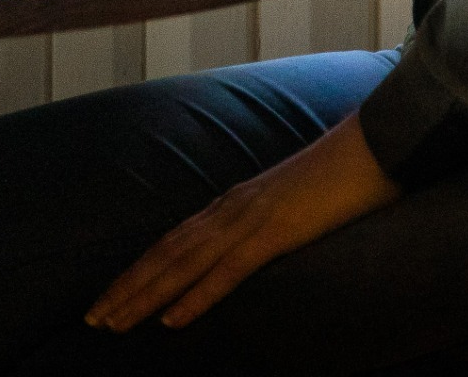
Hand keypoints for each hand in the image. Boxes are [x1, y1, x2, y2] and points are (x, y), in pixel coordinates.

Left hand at [87, 114, 397, 332]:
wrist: (375, 144)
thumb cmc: (341, 178)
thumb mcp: (293, 206)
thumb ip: (267, 226)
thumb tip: (252, 249)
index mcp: (232, 204)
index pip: (171, 242)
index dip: (137, 271)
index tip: (110, 297)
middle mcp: (229, 210)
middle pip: (164, 254)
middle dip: (125, 288)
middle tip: (92, 319)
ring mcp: (249, 220)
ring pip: (182, 264)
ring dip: (144, 296)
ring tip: (114, 322)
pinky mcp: (275, 232)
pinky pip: (227, 271)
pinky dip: (195, 297)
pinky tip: (172, 320)